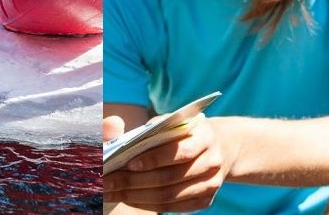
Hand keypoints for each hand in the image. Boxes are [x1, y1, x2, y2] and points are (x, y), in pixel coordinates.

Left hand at [104, 115, 227, 212]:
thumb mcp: (172, 123)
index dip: (153, 159)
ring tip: (113, 192)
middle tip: (109, 181)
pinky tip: (129, 198)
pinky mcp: (205, 200)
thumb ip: (149, 129)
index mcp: (205, 135)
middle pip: (170, 177)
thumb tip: (117, 135)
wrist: (220, 147)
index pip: (179, 151)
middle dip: (134, 181)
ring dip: (137, 196)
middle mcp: (212, 161)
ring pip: (169, 196)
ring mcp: (211, 184)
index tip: (128, 163)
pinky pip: (173, 207)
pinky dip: (148, 204)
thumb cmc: (185, 133)